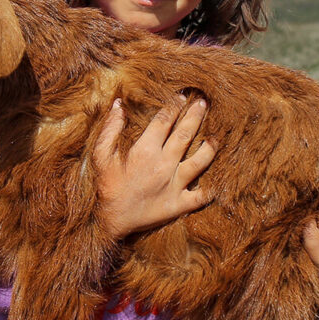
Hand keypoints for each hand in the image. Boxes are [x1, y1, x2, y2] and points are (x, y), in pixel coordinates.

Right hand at [94, 96, 215, 238]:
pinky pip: (202, 195)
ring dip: (209, 147)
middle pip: (186, 134)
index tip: (180, 98)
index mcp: (145, 151)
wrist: (111, 221)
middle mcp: (164, 165)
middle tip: (203, 103)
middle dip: (195, 115)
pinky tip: (217, 179)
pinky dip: (211, 188)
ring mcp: (175, 184)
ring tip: (214, 137)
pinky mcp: (180, 204)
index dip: (173, 107)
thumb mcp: (101, 156)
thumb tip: (119, 104)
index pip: (164, 121)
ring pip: (201, 161)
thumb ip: (110, 129)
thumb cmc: (106, 186)